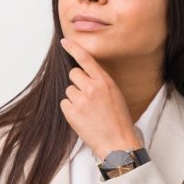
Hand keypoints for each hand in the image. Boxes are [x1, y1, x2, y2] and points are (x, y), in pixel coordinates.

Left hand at [59, 37, 139, 159]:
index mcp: (104, 82)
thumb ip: (100, 83)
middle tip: (88, 96)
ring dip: (75, 98)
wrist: (117, 142)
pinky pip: (64, 103)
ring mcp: (80, 100)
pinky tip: (82, 117)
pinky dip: (70, 109)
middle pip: (74, 73)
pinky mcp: (71, 112)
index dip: (74, 48)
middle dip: (78, 82)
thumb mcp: (115, 95)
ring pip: (69, 89)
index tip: (64, 41)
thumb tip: (85, 76)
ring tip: (88, 111)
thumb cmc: (118, 120)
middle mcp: (91, 88)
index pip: (86, 59)